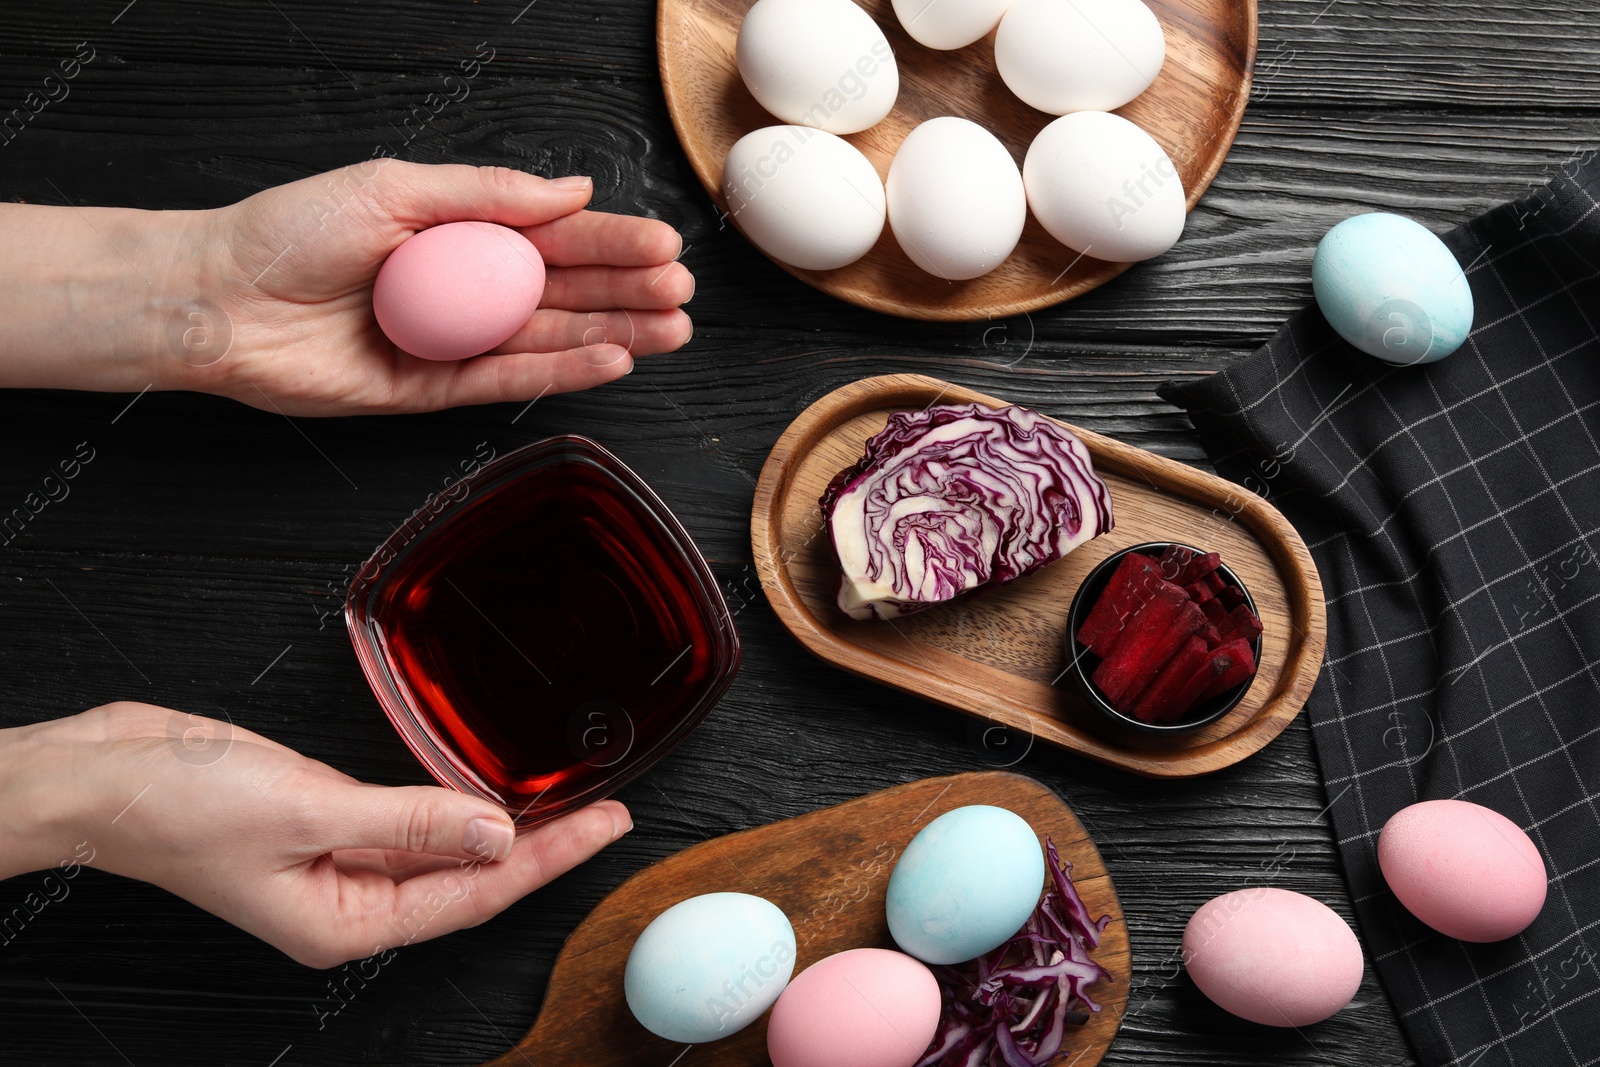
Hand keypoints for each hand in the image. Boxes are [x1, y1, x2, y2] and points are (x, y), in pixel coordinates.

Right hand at [0, 702, 630, 967]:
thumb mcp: (310, 811)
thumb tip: (495, 830)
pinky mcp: (327, 819)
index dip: (547, 860)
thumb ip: (411, 820)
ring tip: (570, 804)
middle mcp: (349, 901)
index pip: (472, 896)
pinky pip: (409, 820)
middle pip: (468, 879)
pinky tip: (489, 791)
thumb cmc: (180, 806)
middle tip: (609, 813)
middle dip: (541, 847)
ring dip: (502, 826)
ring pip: (443, 850)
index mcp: (345, 922)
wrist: (106, 775)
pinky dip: (453, 804)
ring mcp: (339, 862)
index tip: (605, 827)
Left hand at [192, 160, 693, 414]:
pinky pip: (510, 381)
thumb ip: (488, 193)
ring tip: (671, 331)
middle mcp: (465, 288)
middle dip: (628, 291)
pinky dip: (563, 371)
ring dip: (615, 334)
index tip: (665, 246)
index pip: (553, 238)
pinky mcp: (434, 389)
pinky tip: (612, 359)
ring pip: (551, 338)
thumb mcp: (395, 189)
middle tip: (680, 293)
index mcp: (459, 232)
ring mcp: (454, 340)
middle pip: (565, 290)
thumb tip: (572, 190)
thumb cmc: (290, 232)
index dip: (612, 242)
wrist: (220, 300)